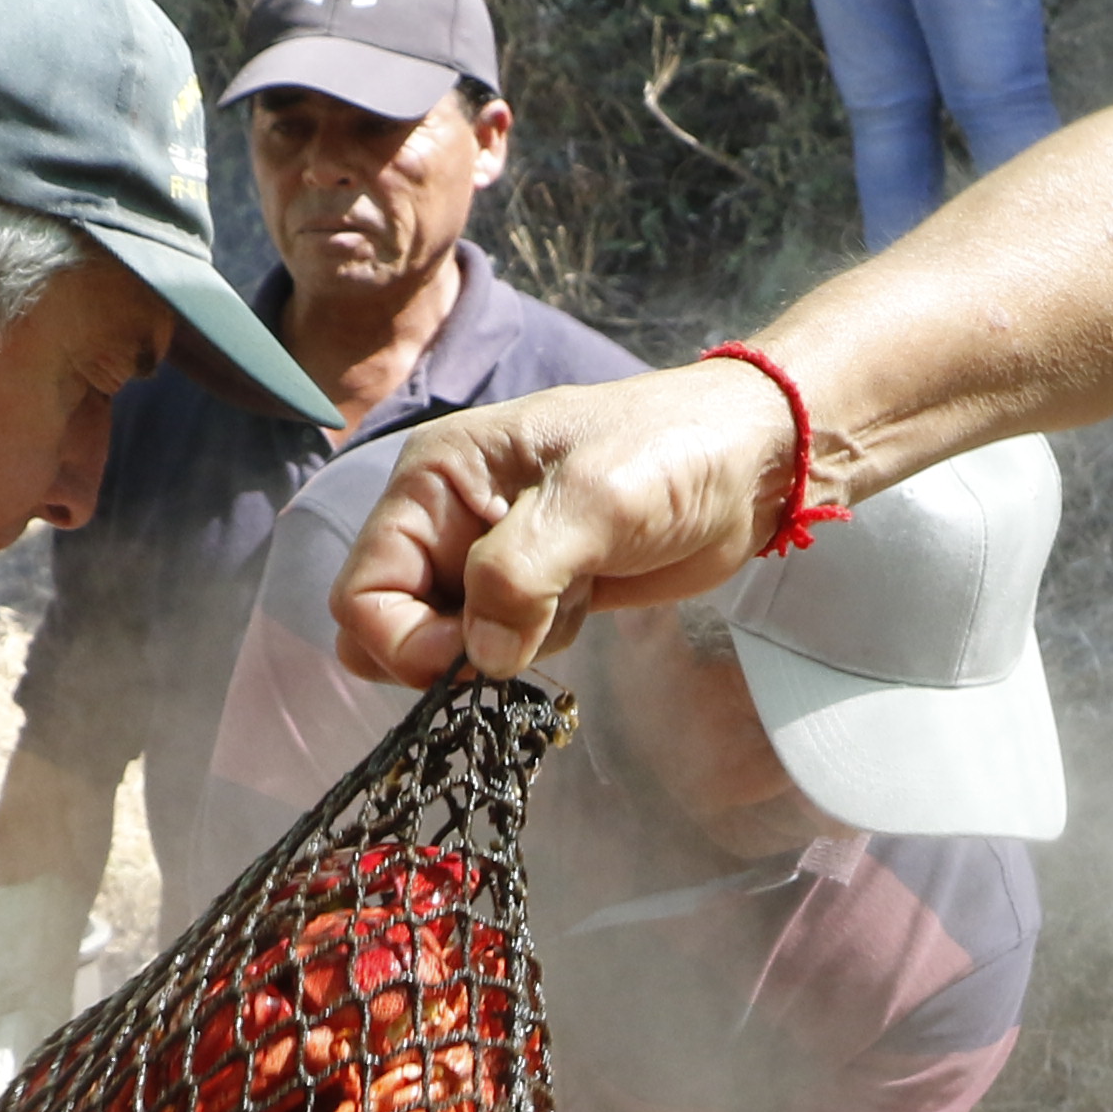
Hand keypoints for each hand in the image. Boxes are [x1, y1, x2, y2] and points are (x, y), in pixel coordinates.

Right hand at [331, 369, 800, 682]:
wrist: (749, 463)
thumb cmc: (671, 455)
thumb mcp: (594, 501)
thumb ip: (519, 573)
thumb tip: (478, 653)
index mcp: (435, 478)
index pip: (363, 589)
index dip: (403, 640)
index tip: (471, 655)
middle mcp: (445, 517)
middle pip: (389, 625)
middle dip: (448, 651)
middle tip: (524, 636)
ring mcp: (483, 556)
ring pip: (446, 644)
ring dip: (503, 647)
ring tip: (569, 596)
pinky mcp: (528, 589)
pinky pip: (498, 647)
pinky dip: (539, 644)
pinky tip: (587, 598)